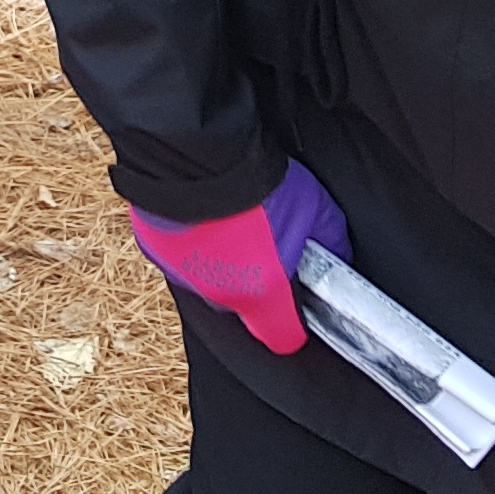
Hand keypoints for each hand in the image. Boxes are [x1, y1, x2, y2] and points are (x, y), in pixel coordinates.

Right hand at [131, 160, 347, 355]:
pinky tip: (200, 214)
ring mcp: (184, 276)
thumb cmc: (257, 183)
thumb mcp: (314, 207)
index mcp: (262, 294)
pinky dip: (190, 242)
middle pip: (242, 307)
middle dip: (252, 284)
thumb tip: (338, 254)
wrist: (197, 156)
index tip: (294, 303)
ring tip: (229, 223)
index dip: (291, 323)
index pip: (283, 338)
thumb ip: (330, 240)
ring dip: (219, 262)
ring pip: (208, 282)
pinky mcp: (156, 252)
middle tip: (260, 244)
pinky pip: (179, 256)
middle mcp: (220, 296)